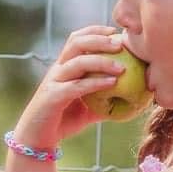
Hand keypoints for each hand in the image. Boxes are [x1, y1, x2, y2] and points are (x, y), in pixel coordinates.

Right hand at [19, 26, 140, 146]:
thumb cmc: (63, 121)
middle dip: (99, 40)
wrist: (38, 139)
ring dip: (101, 61)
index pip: (77, 39)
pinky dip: (95, 83)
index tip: (116, 32)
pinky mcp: (52, 97)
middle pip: (76, 43)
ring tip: (122, 67)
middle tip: (121, 44)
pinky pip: (75, 86)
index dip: (95, 31)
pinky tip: (112, 83)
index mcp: (64, 66)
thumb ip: (107, 100)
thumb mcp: (89, 108)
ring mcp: (54, 82)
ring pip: (77, 62)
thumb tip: (134, 100)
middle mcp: (58, 70)